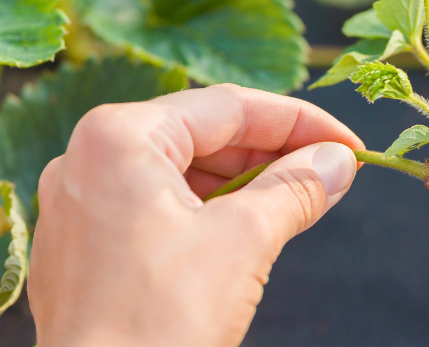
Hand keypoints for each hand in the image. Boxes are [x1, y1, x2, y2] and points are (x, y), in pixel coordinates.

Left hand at [28, 84, 364, 346]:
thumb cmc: (160, 323)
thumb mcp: (245, 241)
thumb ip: (296, 188)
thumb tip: (338, 162)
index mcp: (118, 137)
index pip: (227, 106)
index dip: (300, 122)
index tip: (350, 144)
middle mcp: (86, 160)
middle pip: (201, 135)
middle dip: (273, 153)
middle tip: (333, 172)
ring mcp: (78, 206)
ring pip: (180, 173)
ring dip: (245, 184)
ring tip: (302, 201)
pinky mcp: (82, 250)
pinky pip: (156, 208)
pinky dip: (208, 213)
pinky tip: (253, 228)